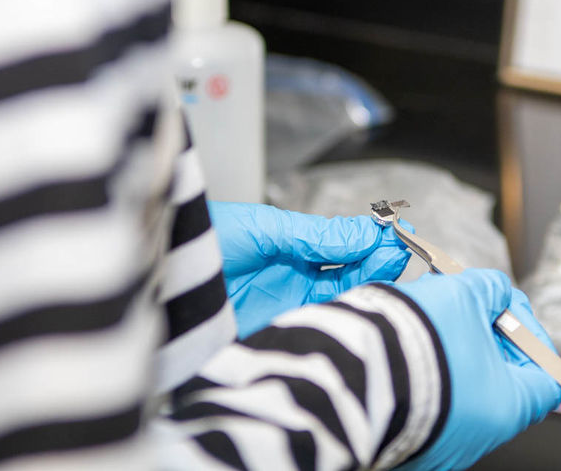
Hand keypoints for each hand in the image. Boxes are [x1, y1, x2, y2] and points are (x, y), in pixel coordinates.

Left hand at [208, 202, 411, 337]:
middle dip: (376, 259)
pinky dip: (347, 309)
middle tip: (400, 251)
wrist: (160, 281)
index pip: (340, 244)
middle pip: (347, 270)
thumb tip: (364, 232)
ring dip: (368, 280)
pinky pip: (322, 321)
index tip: (397, 235)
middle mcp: (292, 275)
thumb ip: (315, 235)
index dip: (369, 239)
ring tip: (391, 265)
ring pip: (341, 295)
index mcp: (287, 245)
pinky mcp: (279, 331)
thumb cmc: (201, 243)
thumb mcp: (265, 229)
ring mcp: (288, 304)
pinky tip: (366, 296)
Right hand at [394, 269, 560, 470]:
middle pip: (500, 381)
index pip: (548, 378)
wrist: (352, 373)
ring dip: (451, 354)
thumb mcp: (462, 295)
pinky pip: (427, 404)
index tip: (510, 315)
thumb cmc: (416, 344)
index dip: (533, 339)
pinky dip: (424, 375)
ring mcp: (442, 443)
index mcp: (508, 407)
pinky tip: (406, 347)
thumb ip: (488, 289)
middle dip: (484, 340)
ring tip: (428, 322)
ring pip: (460, 392)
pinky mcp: (409, 440)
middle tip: (466, 310)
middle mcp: (480, 435)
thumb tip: (494, 291)